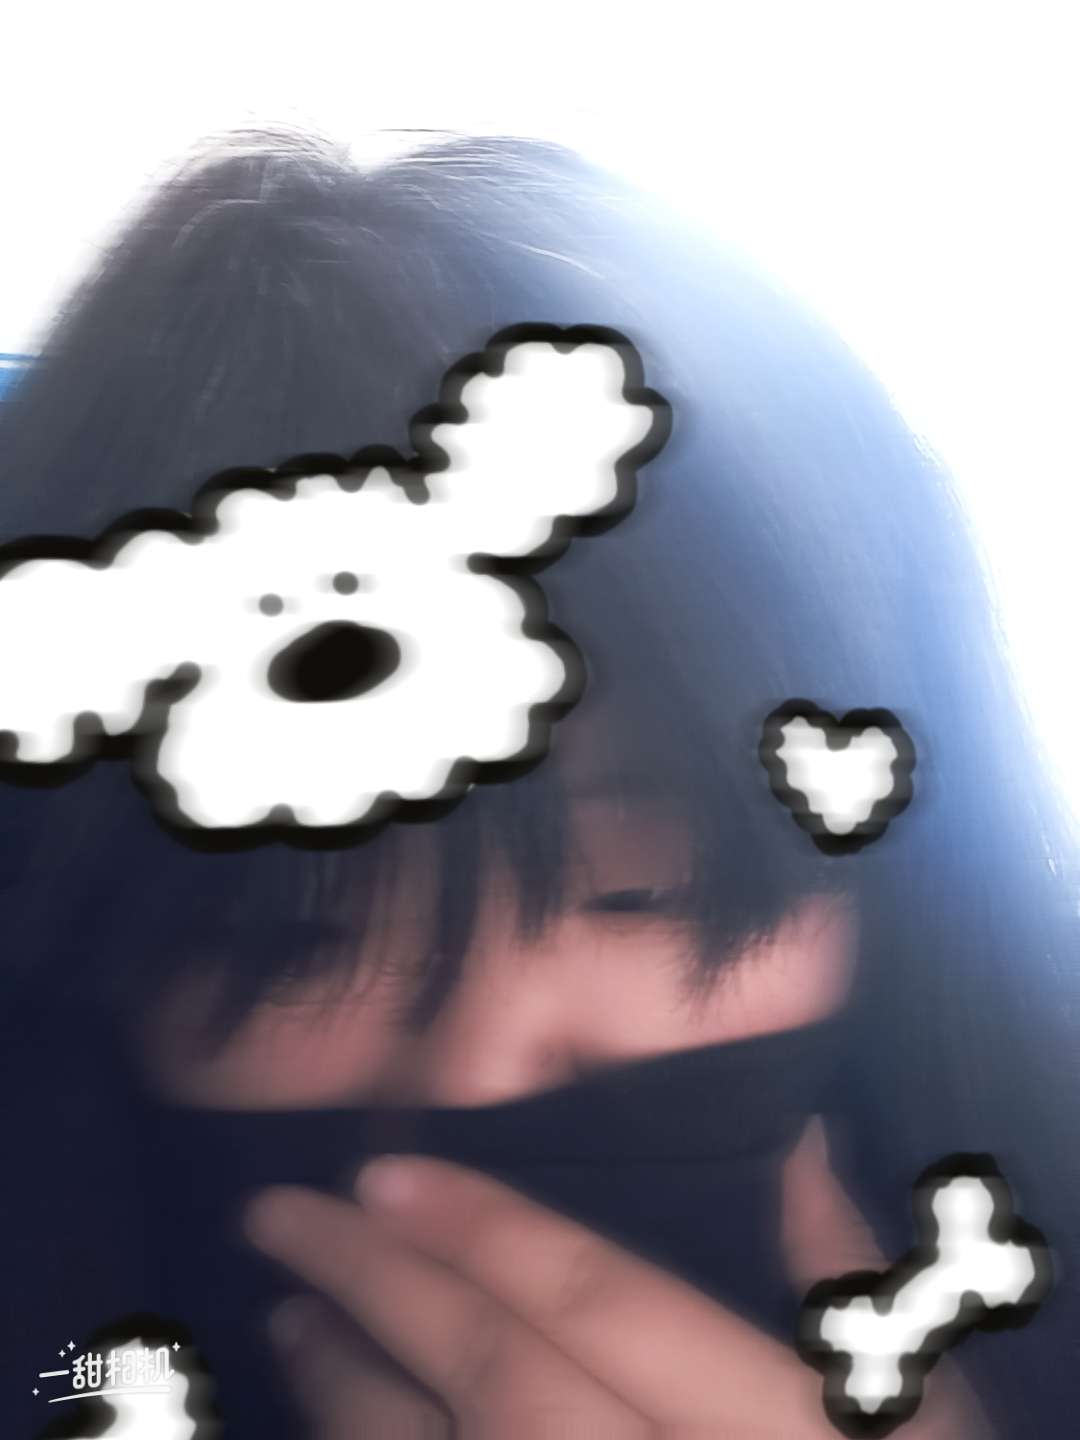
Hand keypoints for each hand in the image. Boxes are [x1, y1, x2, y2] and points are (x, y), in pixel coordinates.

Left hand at [245, 1116, 992, 1437]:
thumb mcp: (926, 1414)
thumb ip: (851, 1284)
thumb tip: (793, 1142)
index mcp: (767, 1425)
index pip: (599, 1302)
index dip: (486, 1229)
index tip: (382, 1170)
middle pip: (496, 1377)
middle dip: (378, 1287)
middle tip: (280, 1214)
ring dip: (347, 1391)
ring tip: (291, 1313)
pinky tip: (339, 1423)